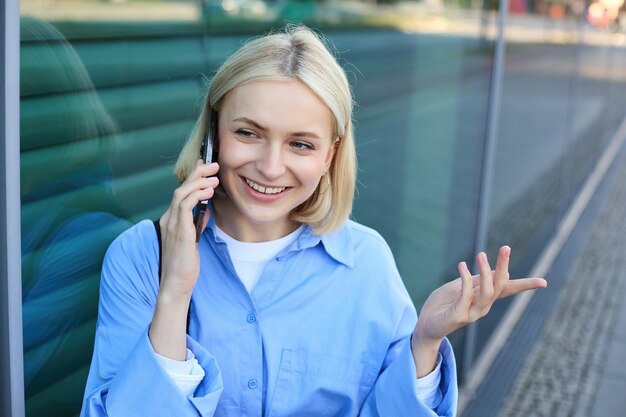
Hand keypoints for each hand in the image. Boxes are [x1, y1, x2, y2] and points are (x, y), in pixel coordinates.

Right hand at [158, 160, 219, 297]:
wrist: (176, 283)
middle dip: (197, 173)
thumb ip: (196, 222)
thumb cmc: (184, 264)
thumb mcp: (192, 238)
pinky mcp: (179, 232)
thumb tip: (206, 208)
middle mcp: (169, 219)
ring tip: (214, 178)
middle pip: (180, 188)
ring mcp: (172, 225)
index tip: (205, 166)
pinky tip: (209, 192)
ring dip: (199, 182)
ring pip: (181, 193)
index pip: (180, 192)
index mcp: (171, 220)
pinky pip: (185, 206)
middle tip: (214, 165)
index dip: (193, 177)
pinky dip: (197, 195)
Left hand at [411, 246, 546, 375]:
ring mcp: (472, 313)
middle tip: (506, 247)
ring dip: (485, 272)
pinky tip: (461, 265)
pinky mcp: (458, 316)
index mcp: (484, 298)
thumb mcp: (460, 287)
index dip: (525, 285)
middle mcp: (482, 307)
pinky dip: (465, 280)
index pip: (507, 290)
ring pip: (487, 292)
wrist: (425, 325)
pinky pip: (466, 296)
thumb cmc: (443, 305)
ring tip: (481, 254)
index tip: (544, 282)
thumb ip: (476, 280)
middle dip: (504, 267)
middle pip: (500, 286)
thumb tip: (497, 270)